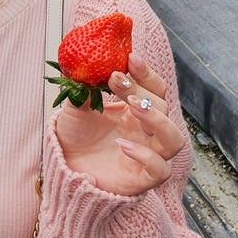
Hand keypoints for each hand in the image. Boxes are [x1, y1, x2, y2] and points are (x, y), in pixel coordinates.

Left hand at [55, 53, 185, 195]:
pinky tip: (123, 145)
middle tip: (117, 79)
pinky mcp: (142, 179)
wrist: (65, 166)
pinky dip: (146, 156)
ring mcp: (148, 154)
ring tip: (132, 106)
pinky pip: (159, 169)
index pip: (153, 88)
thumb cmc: (74, 136)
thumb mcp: (74, 108)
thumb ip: (83, 90)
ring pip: (173, 138)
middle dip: (141, 90)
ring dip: (157, 120)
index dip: (146, 73)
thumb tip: (87, 67)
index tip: (130, 58)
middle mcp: (146, 131)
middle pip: (162, 107)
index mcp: (134, 110)